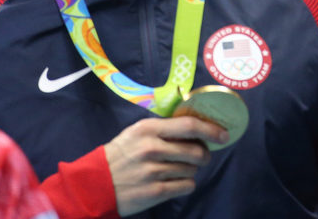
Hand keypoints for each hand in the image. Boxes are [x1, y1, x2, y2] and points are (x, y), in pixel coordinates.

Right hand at [103, 116, 228, 215]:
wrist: (93, 183)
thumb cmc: (120, 155)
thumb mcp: (137, 133)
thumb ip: (164, 129)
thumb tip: (198, 128)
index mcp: (149, 129)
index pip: (189, 126)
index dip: (211, 130)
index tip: (224, 134)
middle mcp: (151, 148)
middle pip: (196, 151)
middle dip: (204, 155)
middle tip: (200, 157)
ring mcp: (152, 171)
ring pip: (192, 169)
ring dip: (191, 170)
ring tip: (178, 169)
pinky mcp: (154, 192)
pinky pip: (186, 186)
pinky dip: (186, 184)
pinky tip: (175, 182)